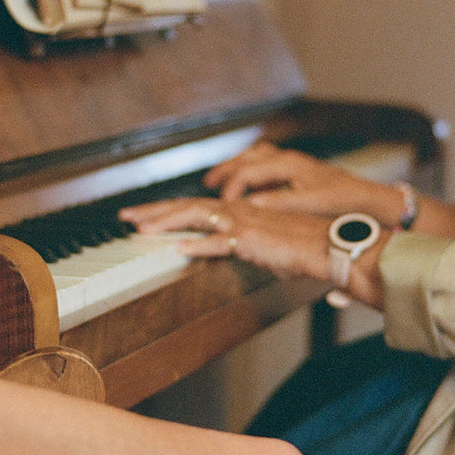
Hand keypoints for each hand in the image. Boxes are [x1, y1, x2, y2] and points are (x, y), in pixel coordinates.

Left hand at [121, 194, 336, 281]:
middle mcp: (236, 211)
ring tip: (141, 229)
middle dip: (153, 211)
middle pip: (186, 206)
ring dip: (165, 222)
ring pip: (195, 217)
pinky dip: (197, 245)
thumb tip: (227, 248)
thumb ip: (243, 243)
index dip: (166, 210)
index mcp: (238, 211)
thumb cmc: (302, 246)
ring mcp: (242, 224)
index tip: (143, 216)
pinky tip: (177, 248)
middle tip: (126, 217)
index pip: (194, 207)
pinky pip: (219, 242)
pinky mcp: (250, 240)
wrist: (327, 244)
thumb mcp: (266, 243)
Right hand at [205, 142, 389, 218]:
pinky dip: (251, 174)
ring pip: (255, 158)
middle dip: (226, 169)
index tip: (221, 203)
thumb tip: (250, 206)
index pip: (249, 171)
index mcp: (288, 163)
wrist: (367, 199)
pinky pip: (265, 167)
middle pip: (247, 157)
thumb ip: (278, 202)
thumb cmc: (342, 200)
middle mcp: (288, 159)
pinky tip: (247, 188)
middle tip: (208, 182)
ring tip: (221, 181)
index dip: (231, 187)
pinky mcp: (296, 173)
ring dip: (237, 167)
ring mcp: (292, 164)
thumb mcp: (308, 203)